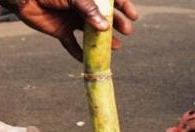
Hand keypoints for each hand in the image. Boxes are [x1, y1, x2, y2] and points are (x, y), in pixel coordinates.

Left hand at [4, 0, 137, 60]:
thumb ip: (89, 10)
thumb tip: (105, 27)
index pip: (109, 0)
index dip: (124, 7)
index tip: (133, 17)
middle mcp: (81, 7)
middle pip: (103, 17)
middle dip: (116, 25)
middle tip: (127, 32)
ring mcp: (72, 19)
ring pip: (92, 33)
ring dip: (104, 41)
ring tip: (116, 48)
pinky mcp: (61, 31)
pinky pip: (73, 45)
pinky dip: (80, 54)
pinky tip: (88, 61)